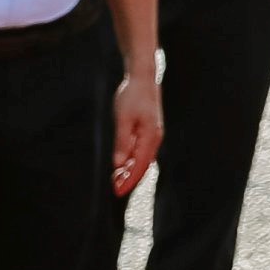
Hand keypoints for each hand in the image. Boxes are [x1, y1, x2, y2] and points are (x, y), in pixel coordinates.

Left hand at [111, 70, 162, 195]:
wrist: (142, 77)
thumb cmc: (132, 95)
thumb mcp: (123, 119)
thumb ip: (122, 142)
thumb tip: (119, 164)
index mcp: (150, 136)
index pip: (139, 165)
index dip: (129, 180)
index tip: (117, 192)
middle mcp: (155, 138)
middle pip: (143, 165)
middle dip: (129, 179)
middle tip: (114, 190)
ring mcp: (153, 135)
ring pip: (143, 160)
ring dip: (131, 171)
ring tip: (116, 180)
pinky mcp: (149, 131)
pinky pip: (142, 152)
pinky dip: (133, 161)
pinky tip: (124, 165)